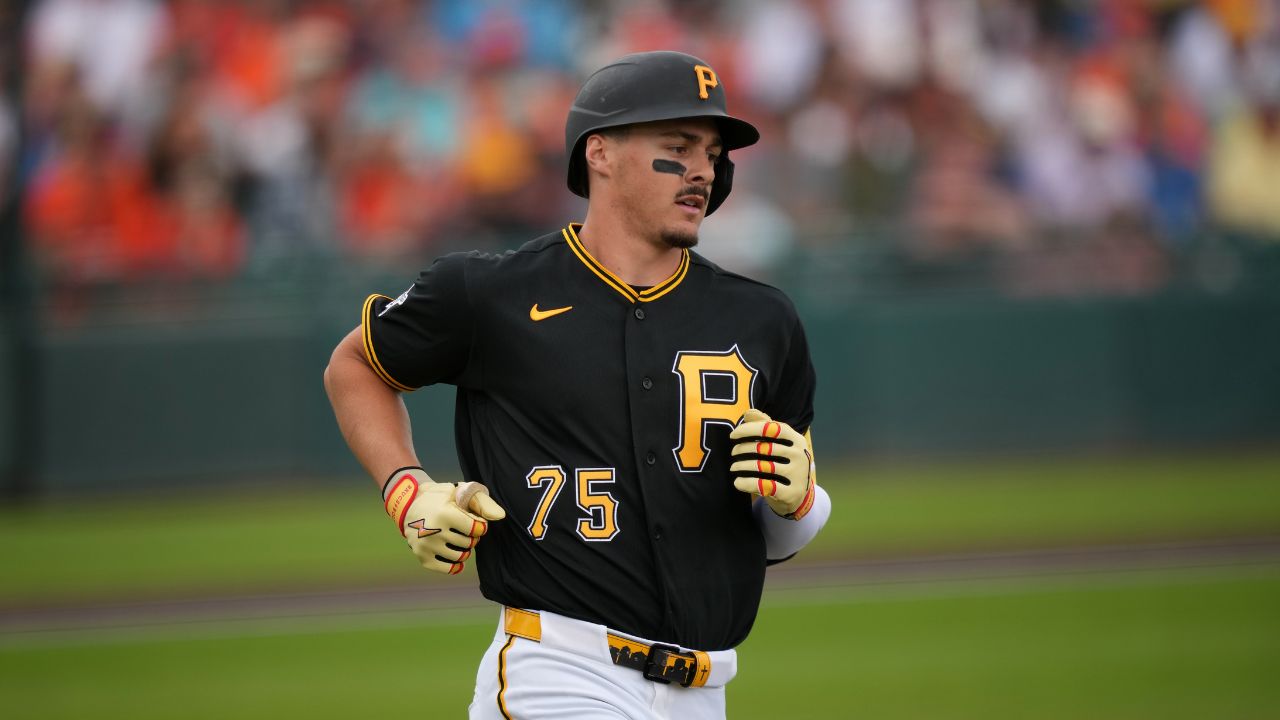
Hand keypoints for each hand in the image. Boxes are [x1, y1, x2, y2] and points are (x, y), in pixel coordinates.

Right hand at [383, 467, 505, 573]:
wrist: (409, 505)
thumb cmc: (440, 498)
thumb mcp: (459, 492)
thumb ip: (482, 502)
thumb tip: (500, 516)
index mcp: (444, 514)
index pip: (477, 529)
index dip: (480, 526)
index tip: (475, 522)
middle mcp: (433, 532)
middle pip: (470, 543)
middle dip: (472, 536)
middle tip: (463, 529)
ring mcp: (426, 547)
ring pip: (462, 556)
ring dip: (465, 549)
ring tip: (458, 539)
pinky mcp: (423, 558)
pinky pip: (448, 569)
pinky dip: (456, 565)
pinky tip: (456, 557)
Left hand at [729, 409, 815, 519]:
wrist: (799, 494)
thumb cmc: (785, 462)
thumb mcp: (781, 443)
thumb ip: (765, 425)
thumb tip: (748, 413)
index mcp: (796, 439)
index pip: (770, 428)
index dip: (749, 429)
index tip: (732, 435)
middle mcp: (799, 455)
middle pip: (764, 448)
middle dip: (743, 449)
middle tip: (733, 453)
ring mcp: (797, 475)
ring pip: (762, 467)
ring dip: (742, 466)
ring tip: (733, 467)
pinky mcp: (791, 493)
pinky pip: (764, 486)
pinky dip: (747, 483)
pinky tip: (738, 482)